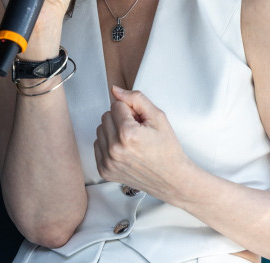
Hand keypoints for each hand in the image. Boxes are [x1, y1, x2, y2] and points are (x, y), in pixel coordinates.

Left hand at [94, 86, 193, 200]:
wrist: (172, 179)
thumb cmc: (167, 150)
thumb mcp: (158, 117)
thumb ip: (136, 99)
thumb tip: (116, 91)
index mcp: (127, 134)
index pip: (116, 105)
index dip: (130, 111)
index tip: (140, 122)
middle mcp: (114, 149)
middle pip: (106, 116)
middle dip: (120, 120)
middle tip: (137, 131)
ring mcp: (108, 162)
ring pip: (100, 130)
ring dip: (113, 132)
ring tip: (131, 142)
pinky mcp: (104, 171)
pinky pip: (97, 146)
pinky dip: (109, 145)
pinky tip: (124, 150)